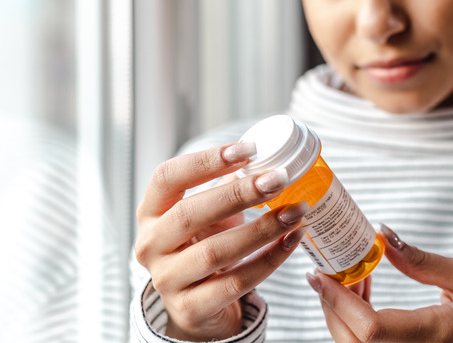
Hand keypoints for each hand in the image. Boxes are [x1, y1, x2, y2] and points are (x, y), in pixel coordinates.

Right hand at [134, 142, 308, 340]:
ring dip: (262, 229)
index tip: (248, 149)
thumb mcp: (208, 216)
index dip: (206, 161)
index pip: (167, 177)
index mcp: (151, 213)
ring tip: (296, 211)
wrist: (196, 307)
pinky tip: (292, 240)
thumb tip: (267, 156)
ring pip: (215, 252)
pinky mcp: (191, 308)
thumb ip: (227, 187)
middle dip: (239, 194)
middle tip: (279, 179)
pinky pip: (236, 282)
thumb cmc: (202, 248)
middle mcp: (150, 245)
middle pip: (190, 213)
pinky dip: (269, 260)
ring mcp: (167, 280)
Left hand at [306, 224, 452, 342]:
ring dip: (341, 312)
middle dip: (331, 303)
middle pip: (351, 339)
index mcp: (432, 332)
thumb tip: (382, 235)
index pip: (370, 327)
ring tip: (351, 277)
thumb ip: (420, 260)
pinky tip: (363, 295)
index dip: (337, 301)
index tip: (319, 274)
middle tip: (331, 269)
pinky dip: (355, 322)